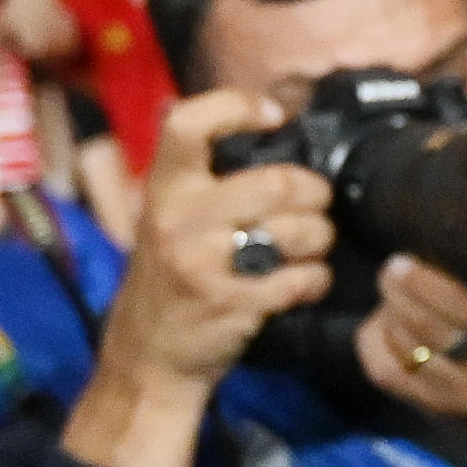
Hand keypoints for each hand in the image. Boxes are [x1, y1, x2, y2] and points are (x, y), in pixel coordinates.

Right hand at [69, 89, 333, 466]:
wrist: (146, 358)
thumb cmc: (170, 281)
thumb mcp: (167, 220)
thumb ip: (204, 181)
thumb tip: (266, 126)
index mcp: (162, 190)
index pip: (187, 124)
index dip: (237, 107)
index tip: (274, 115)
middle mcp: (178, 219)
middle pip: (275, 182)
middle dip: (314, 193)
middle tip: (316, 205)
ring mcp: (203, 262)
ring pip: (296, 230)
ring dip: (320, 239)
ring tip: (310, 248)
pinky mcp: (231, 303)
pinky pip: (302, 278)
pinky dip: (315, 281)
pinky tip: (303, 285)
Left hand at [356, 254, 466, 466]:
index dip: (430, 286)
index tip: (412, 261)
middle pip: (427, 329)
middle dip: (402, 292)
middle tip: (397, 268)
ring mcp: (456, 401)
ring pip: (402, 346)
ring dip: (391, 312)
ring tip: (395, 291)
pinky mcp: (431, 411)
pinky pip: (384, 370)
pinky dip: (375, 340)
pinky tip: (384, 321)